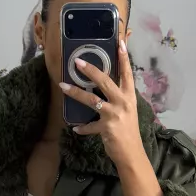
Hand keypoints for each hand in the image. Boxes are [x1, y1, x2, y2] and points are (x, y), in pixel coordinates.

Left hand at [60, 38, 144, 168]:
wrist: (132, 153)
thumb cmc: (129, 131)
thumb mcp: (128, 111)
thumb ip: (118, 99)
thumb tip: (103, 89)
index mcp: (129, 96)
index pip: (127, 73)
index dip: (124, 58)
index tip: (120, 42)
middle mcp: (123, 102)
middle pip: (105, 81)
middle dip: (90, 70)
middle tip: (77, 61)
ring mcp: (114, 114)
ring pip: (92, 99)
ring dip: (75, 92)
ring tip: (63, 86)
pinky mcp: (106, 127)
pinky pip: (89, 126)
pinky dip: (82, 128)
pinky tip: (76, 128)